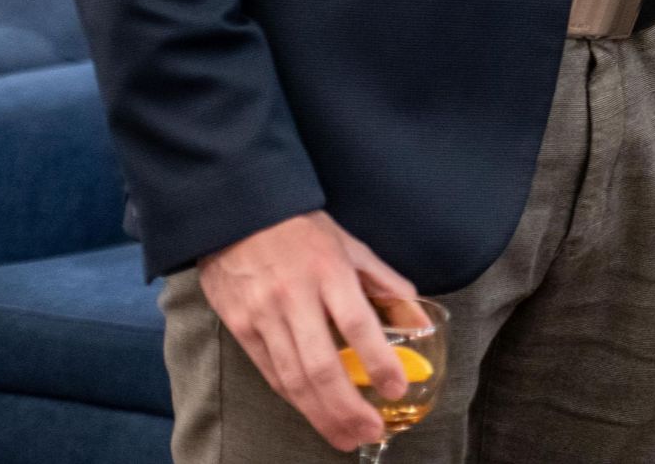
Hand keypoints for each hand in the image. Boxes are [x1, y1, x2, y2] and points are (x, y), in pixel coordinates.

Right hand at [195, 211, 417, 451]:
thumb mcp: (351, 245)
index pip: (358, 325)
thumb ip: (383, 282)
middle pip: (321, 366)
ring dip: (321, 414)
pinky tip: (313, 414)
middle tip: (370, 432)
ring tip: (345, 437)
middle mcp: (295, 299)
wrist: (237, 217)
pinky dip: (294, 398)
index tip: (397, 389)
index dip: (378, 361)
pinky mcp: (241, 329)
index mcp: (329, 273)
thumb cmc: (301, 230)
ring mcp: (264, 317)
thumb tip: (417, 316)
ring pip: (293, 378)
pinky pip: (271, 372)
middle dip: (347, 407)